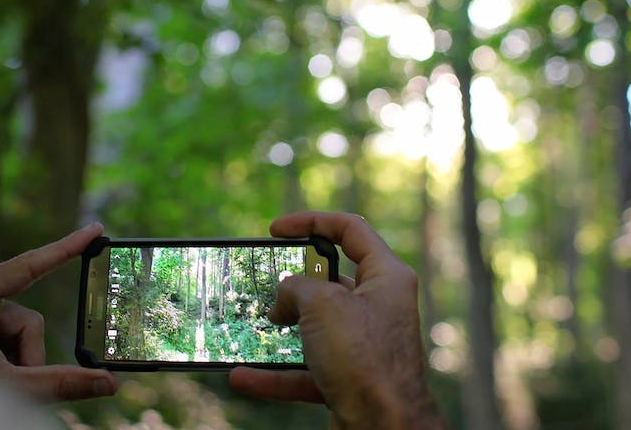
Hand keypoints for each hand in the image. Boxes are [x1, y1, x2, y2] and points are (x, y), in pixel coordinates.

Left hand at [0, 222, 117, 400]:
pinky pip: (7, 345)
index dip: (65, 249)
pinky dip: (8, 366)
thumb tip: (109, 382)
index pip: (26, 267)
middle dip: (27, 357)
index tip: (94, 229)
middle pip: (27, 320)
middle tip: (12, 386)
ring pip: (20, 337)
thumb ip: (61, 382)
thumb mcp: (10, 388)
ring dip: (17, 366)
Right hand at [229, 212, 443, 428]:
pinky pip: (306, 371)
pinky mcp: (350, 380)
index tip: (276, 229)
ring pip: (316, 330)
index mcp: (387, 277)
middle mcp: (380, 308)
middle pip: (331, 282)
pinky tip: (244, 376)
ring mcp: (365, 346)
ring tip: (253, 327)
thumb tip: (284, 297)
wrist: (383, 426)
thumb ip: (297, 288)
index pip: (351, 230)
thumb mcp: (322, 305)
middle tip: (267, 285)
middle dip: (295, 284)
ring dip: (282, 331)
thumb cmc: (364, 358)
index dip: (312, 222)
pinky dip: (275, 374)